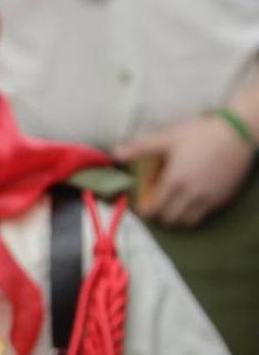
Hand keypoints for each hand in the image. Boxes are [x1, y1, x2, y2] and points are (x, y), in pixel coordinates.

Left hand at [114, 114, 254, 227]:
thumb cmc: (200, 133)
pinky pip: (205, 216)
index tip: (140, 206)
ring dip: (176, 218)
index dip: (145, 211)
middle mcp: (192, 195)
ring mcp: (210, 200)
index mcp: (175, 182)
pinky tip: (189, 201)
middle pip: (170, 219)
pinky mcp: (224, 199)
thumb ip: (139, 147)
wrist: (239, 132)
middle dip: (159, 216)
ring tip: (171, 205)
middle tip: (154, 205)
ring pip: (188, 222)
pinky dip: (193, 214)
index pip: (155, 209)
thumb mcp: (167, 137)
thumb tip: (115, 153)